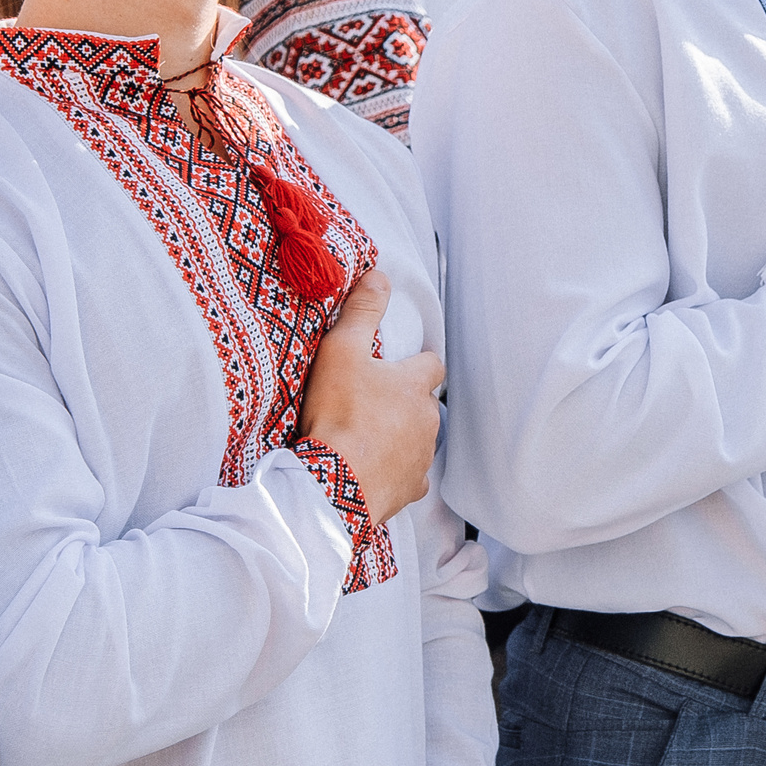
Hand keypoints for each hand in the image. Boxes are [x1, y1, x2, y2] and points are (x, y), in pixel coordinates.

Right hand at [298, 272, 442, 525]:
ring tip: (369, 437)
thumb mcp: (342, 351)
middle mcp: (429, 419)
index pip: (432, 364)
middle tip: (374, 403)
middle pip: (425, 403)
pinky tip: (375, 471)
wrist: (334, 483)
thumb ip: (362, 311)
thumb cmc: (338, 414)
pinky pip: (411, 476)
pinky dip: (397, 471)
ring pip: (420, 439)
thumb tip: (379, 275)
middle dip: (407, 401)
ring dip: (402, 435)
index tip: (397, 366)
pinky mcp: (412, 489)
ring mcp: (423, 457)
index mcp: (415, 385)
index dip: (417, 363)